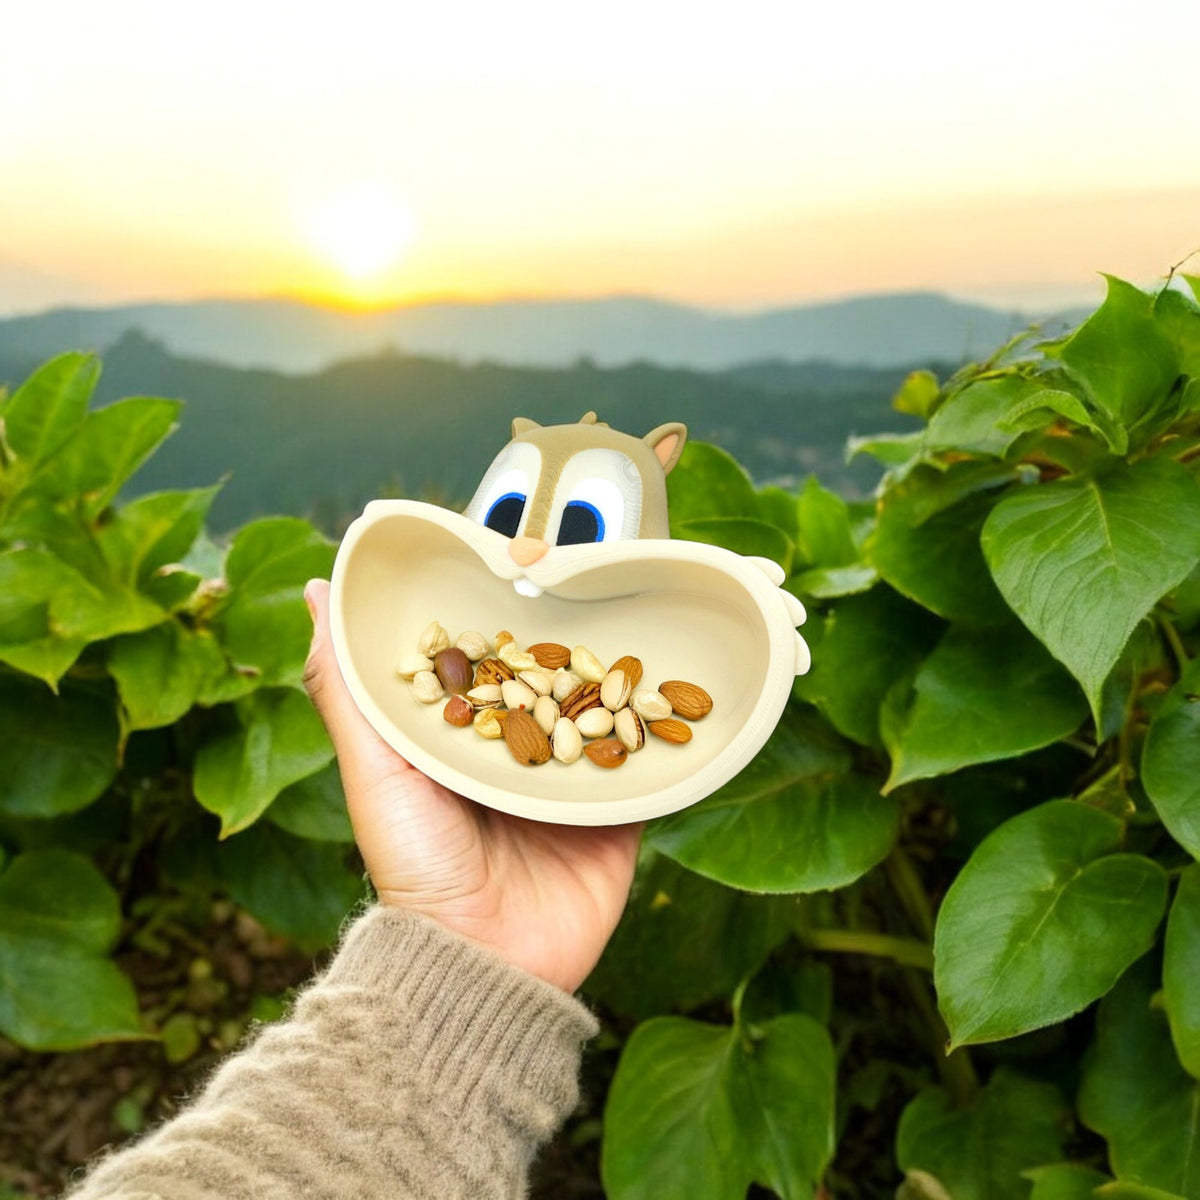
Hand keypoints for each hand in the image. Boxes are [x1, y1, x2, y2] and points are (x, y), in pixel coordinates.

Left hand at [303, 579, 641, 992]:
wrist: (484, 961)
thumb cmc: (416, 867)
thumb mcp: (374, 769)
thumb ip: (348, 687)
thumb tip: (321, 593)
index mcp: (460, 738)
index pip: (486, 659)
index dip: (500, 611)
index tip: (521, 554)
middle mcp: (516, 752)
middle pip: (550, 677)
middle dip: (572, 632)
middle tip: (598, 570)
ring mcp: (569, 781)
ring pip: (602, 708)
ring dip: (622, 670)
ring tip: (648, 609)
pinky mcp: (616, 811)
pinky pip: (647, 761)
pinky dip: (663, 728)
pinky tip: (682, 685)